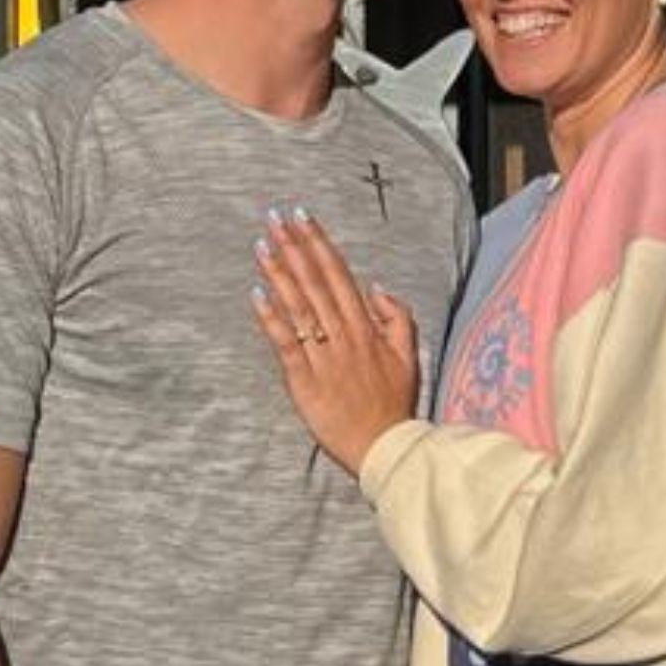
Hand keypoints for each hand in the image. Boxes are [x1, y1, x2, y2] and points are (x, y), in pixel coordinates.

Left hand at [255, 208, 422, 475]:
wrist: (386, 449)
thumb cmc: (393, 406)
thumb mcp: (408, 357)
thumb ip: (397, 318)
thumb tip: (376, 287)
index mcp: (366, 328)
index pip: (339, 275)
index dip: (320, 244)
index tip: (303, 218)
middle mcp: (344, 336)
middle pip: (315, 283)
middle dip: (294, 247)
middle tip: (274, 217)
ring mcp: (323, 357)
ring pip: (299, 306)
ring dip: (279, 273)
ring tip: (261, 244)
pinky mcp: (305, 380)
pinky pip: (286, 343)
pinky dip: (271, 317)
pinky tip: (256, 294)